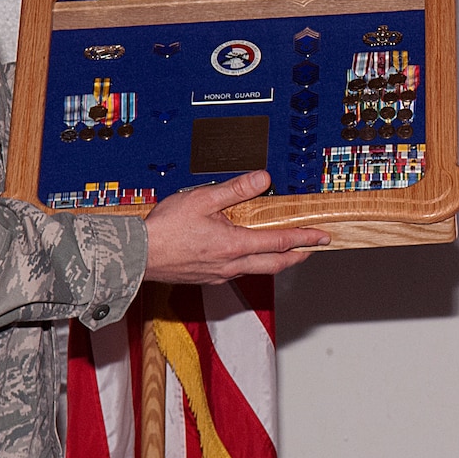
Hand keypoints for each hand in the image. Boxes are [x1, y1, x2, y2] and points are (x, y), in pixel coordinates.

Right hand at [143, 171, 329, 283]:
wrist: (136, 256)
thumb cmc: (165, 229)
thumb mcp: (202, 199)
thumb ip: (236, 190)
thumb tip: (263, 179)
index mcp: (235, 245)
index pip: (280, 242)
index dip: (305, 238)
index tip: (322, 236)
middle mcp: (231, 265)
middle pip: (276, 264)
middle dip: (298, 255)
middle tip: (313, 248)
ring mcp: (219, 275)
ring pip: (258, 270)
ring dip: (276, 261)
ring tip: (287, 252)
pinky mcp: (207, 278)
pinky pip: (238, 272)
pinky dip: (253, 264)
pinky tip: (248, 256)